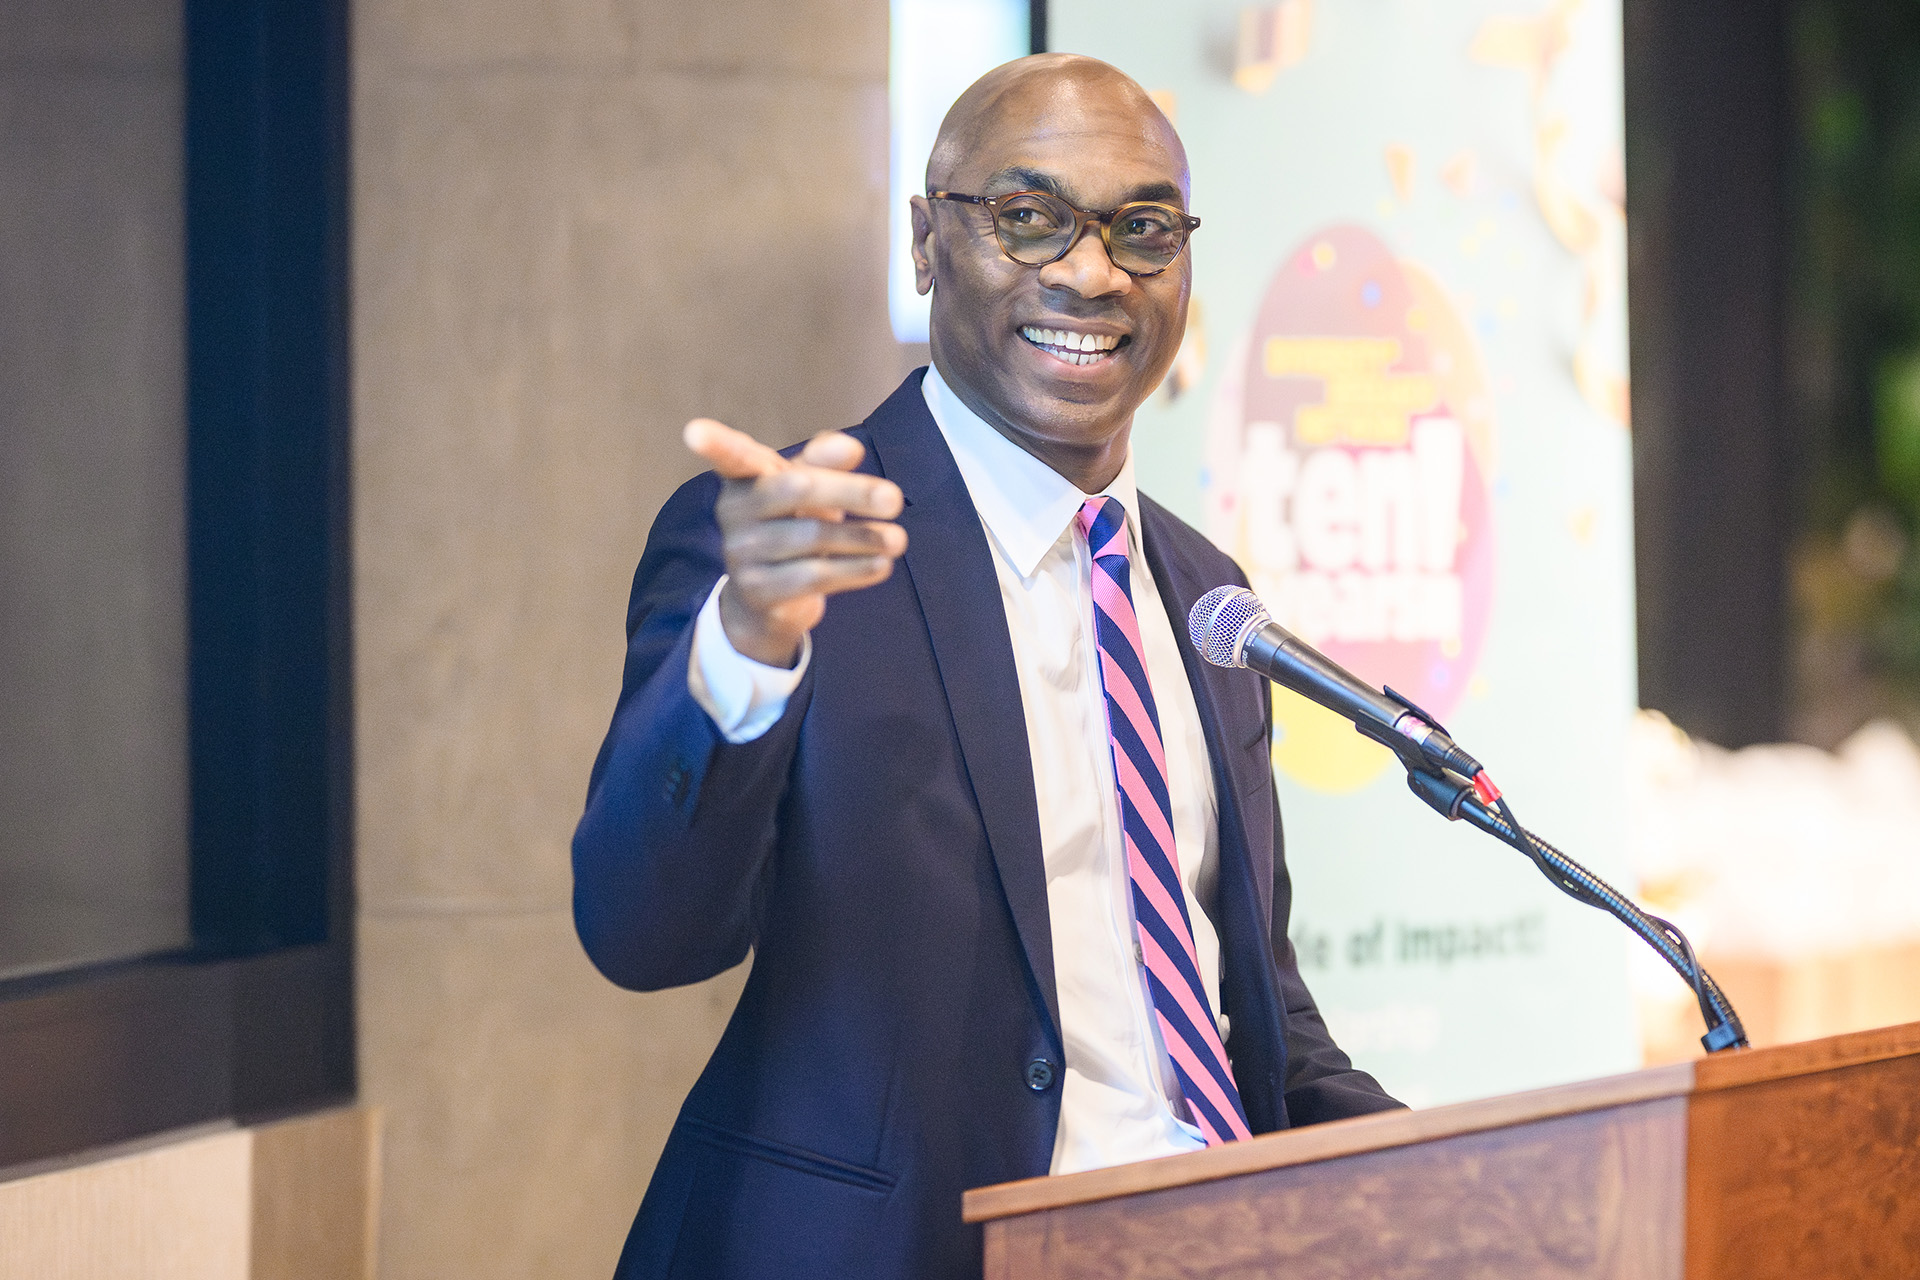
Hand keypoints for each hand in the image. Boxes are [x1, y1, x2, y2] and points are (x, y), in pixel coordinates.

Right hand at [684, 418, 906, 667]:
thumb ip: (824, 462)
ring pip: (813, 537)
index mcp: (745, 479)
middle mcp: (735, 513)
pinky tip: (881, 565)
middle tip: (895, 498)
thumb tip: (850, 447)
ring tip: (898, 539)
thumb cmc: (790, 527)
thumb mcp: (805, 489)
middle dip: (851, 491)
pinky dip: (855, 569)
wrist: (766, 603)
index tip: (694, 432)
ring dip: (864, 538)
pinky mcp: (759, 591)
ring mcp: (741, 554)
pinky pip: (814, 576)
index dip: (715, 443)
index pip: (731, 457)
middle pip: (797, 489)